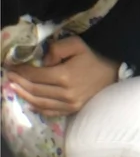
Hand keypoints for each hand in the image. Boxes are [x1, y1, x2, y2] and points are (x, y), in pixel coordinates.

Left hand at [3, 36, 117, 116]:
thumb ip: (58, 48)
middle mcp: (65, 93)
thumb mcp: (78, 45)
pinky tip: (28, 101)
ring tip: (13, 87)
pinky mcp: (72, 109)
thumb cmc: (94, 58)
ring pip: (38, 102)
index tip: (12, 67)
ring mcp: (69, 104)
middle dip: (19, 82)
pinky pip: (49, 111)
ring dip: (23, 95)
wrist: (113, 74)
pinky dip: (36, 107)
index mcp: (65, 75)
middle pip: (34, 89)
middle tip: (9, 76)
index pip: (36, 75)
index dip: (21, 71)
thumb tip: (43, 61)